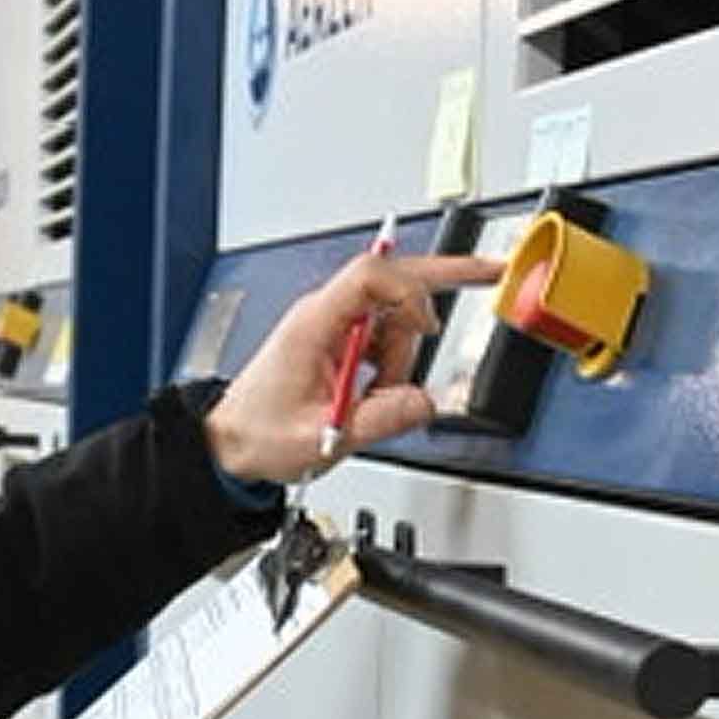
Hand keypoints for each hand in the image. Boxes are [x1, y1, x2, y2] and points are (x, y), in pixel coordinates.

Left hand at [203, 252, 501, 482]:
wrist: (230, 443)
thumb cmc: (258, 433)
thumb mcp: (323, 436)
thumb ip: (380, 419)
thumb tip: (424, 402)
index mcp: (315, 323)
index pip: (372, 276)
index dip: (414, 286)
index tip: (441, 311)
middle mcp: (325, 314)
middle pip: (394, 283)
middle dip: (433, 296)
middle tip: (487, 274)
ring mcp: (332, 326)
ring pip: (394, 320)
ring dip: (400, 359)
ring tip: (373, 399)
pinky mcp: (338, 341)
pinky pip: (383, 340)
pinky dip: (391, 364)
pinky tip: (374, 392)